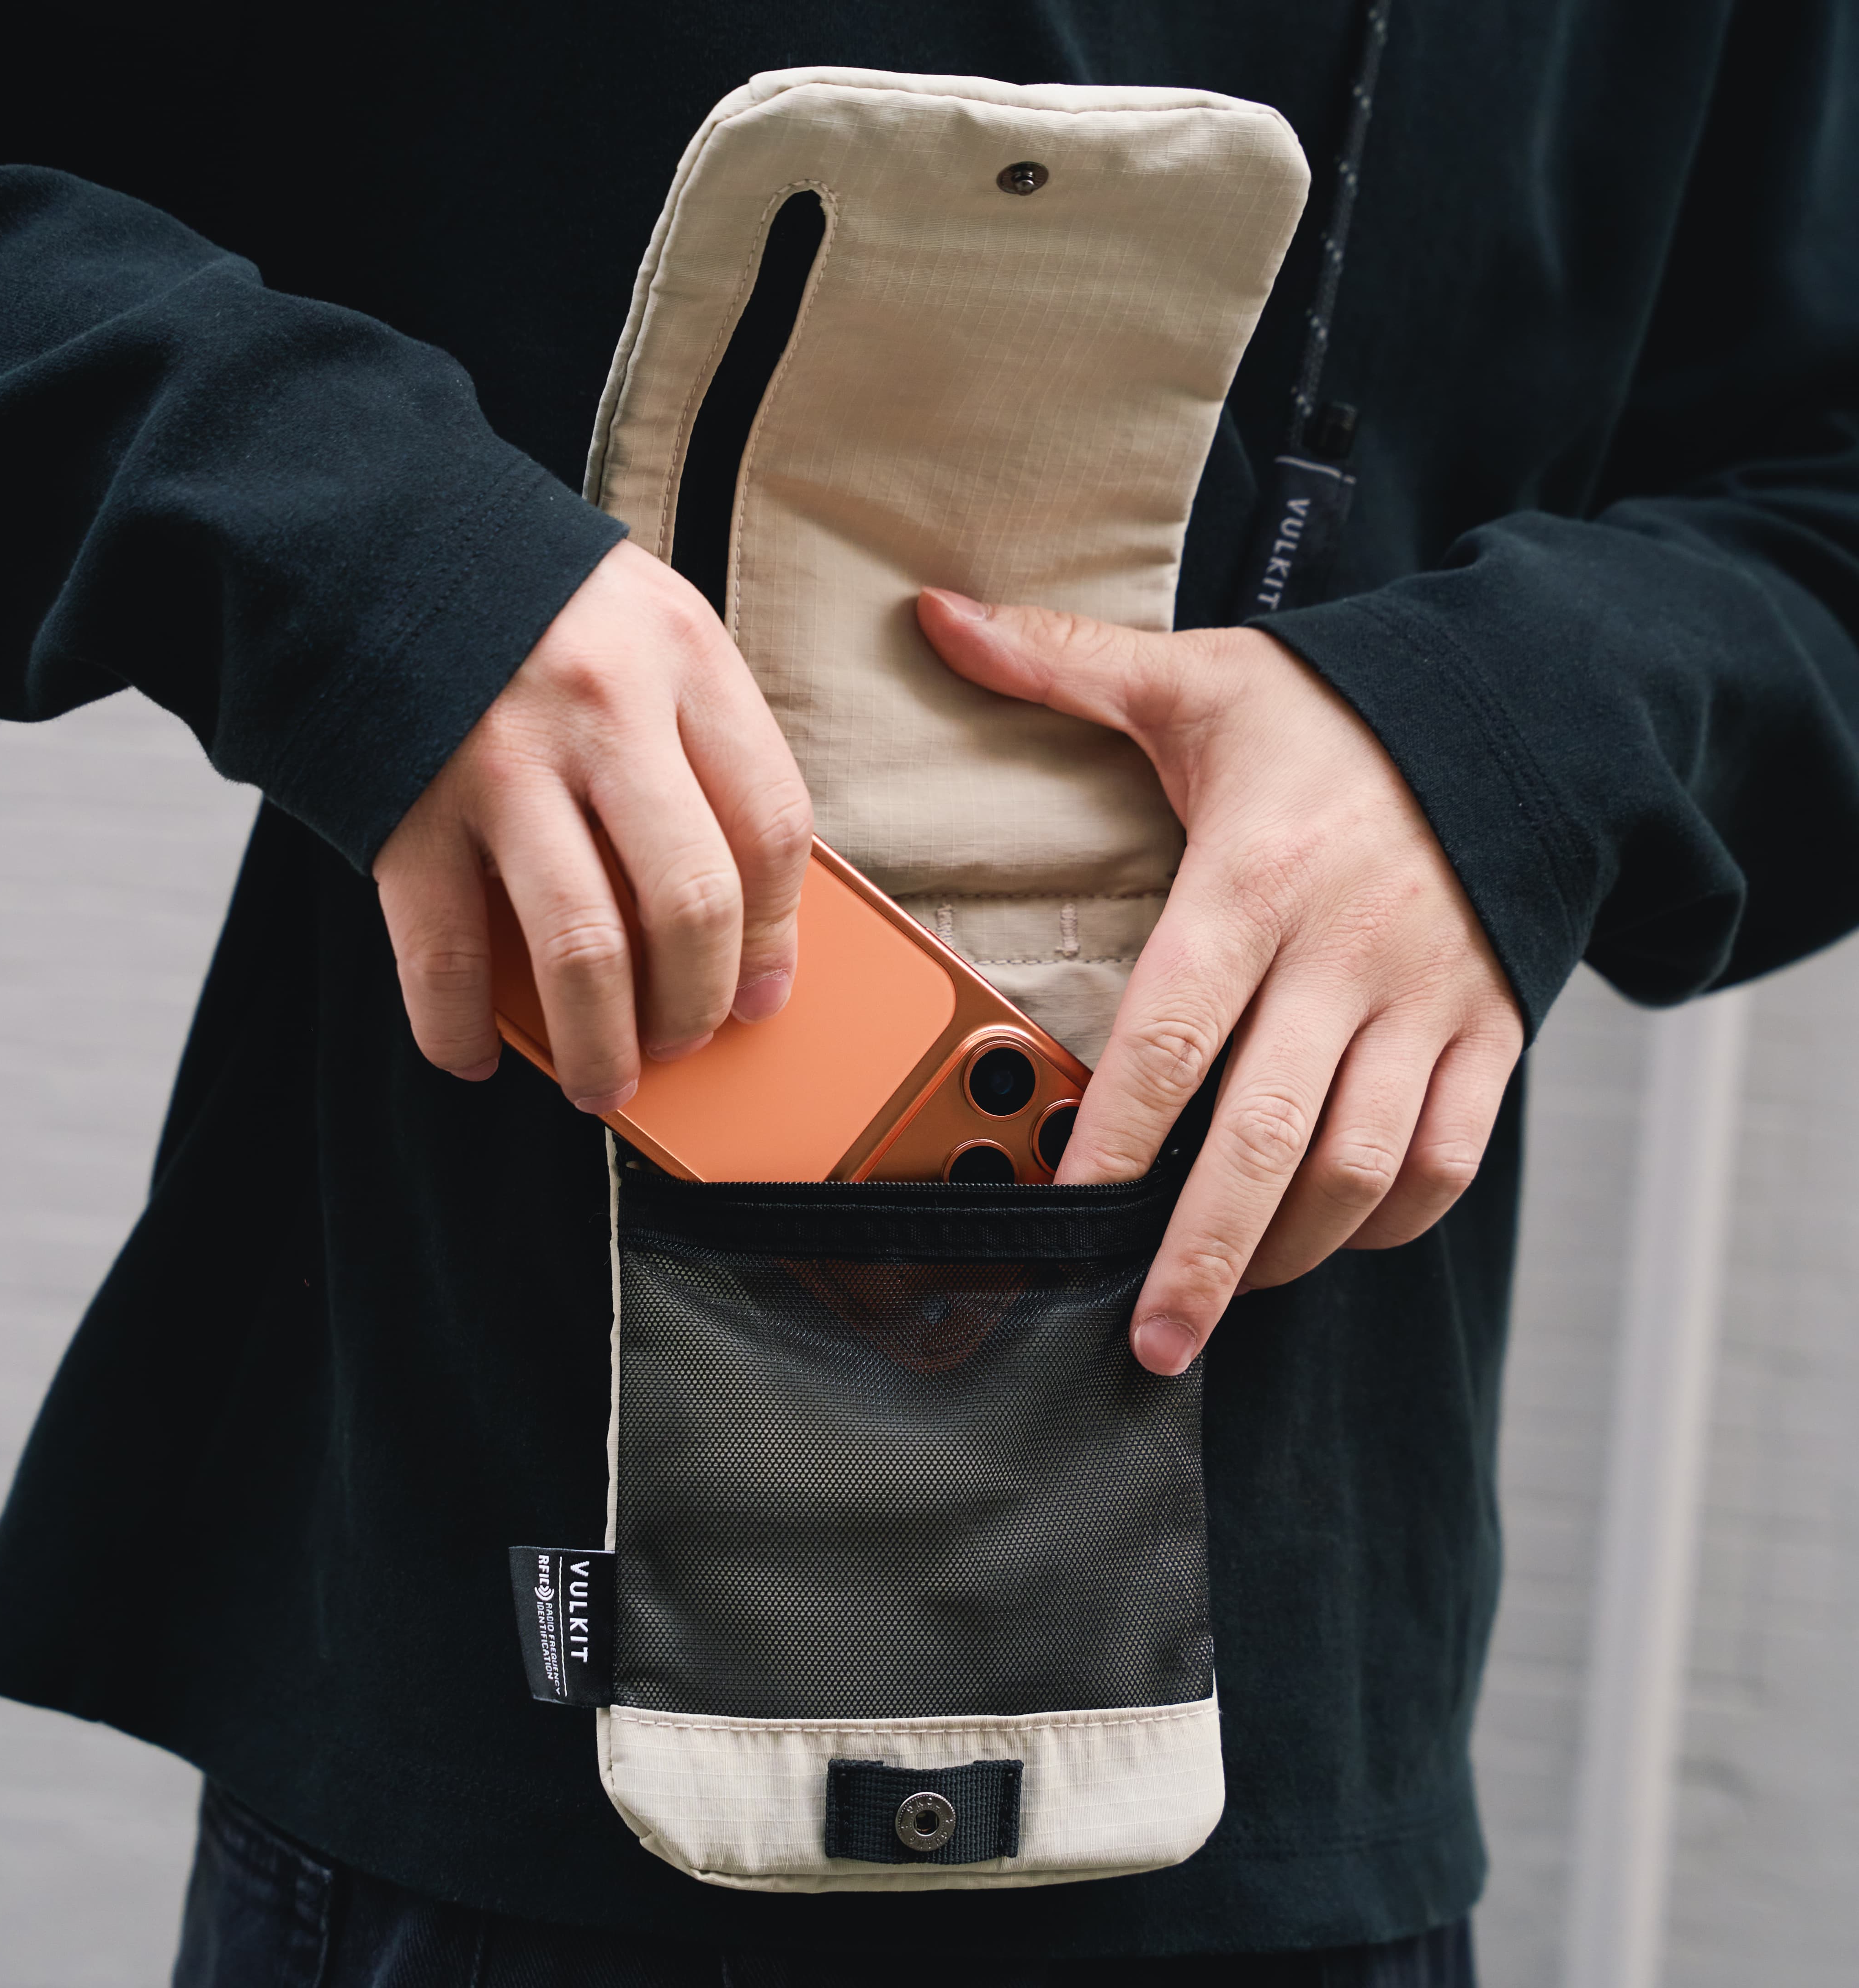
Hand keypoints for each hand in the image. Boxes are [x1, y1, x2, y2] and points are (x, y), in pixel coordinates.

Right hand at [373, 540, 813, 1107]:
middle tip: (686, 1041)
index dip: (777, 935)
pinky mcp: (407, 808)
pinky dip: (458, 1029)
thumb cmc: (540, 612)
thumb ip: (704, 749)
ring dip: (600, 1045)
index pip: (772, 826)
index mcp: (683, 659)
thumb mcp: (655, 636)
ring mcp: (499, 762)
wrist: (373, 534)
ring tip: (605, 1083)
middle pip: (690, 901)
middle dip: (697, 1005)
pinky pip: (443, 954)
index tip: (765, 994)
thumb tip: (743, 922)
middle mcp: (601, 710)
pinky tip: (474, 1057)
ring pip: (581, 949)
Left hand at [917, 590, 1523, 1375]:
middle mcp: (1345, 954)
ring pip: (1362, 1166)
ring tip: (1222, 1300)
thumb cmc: (1333, 713)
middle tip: (1150, 1341)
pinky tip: (1333, 1240)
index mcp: (1256, 878)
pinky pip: (1448, 1158)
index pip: (1173, 1034)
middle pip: (1269, 1136)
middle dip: (1203, 1253)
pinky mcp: (1490, 1031)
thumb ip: (1062, 664)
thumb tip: (933, 615)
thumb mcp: (1196, 679)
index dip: (1115, 1136)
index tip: (1063, 1213)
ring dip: (1291, 1251)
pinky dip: (1392, 1218)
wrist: (1517, 712)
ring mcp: (1428, 1002)